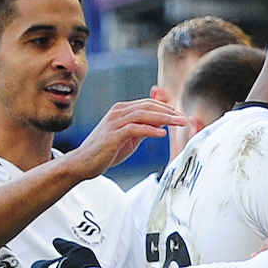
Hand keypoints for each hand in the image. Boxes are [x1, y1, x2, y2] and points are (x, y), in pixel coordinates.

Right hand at [64, 98, 184, 179]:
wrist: (83, 163)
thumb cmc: (105, 151)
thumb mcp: (128, 137)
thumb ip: (143, 129)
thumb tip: (160, 126)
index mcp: (122, 110)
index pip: (148, 104)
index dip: (166, 108)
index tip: (180, 116)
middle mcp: (118, 112)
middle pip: (148, 106)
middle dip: (169, 111)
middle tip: (184, 119)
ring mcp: (115, 122)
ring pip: (144, 114)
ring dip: (164, 118)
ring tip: (178, 123)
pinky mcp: (113, 135)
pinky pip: (135, 129)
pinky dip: (150, 130)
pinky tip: (162, 134)